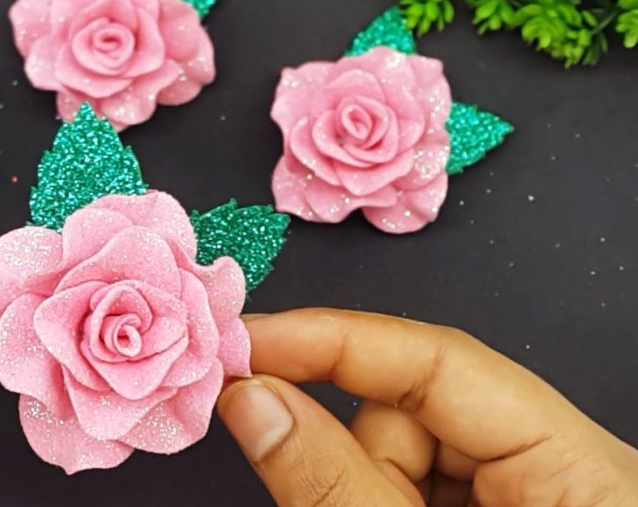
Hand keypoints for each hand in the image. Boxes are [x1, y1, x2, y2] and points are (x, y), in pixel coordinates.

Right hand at [218, 309, 637, 506]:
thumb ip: (336, 484)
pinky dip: (377, 504)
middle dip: (349, 456)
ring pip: (402, 454)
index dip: (333, 341)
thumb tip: (252, 399)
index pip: (441, 360)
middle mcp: (562, 474)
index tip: (247, 343)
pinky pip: (413, 488)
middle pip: (416, 411)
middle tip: (314, 501)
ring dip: (360, 493)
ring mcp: (528, 499)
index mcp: (584, 472)